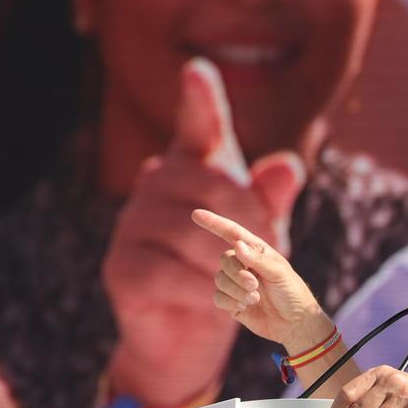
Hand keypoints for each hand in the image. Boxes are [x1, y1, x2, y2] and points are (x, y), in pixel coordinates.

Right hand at [102, 58, 305, 407]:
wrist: (194, 337)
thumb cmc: (236, 270)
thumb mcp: (266, 235)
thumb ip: (274, 202)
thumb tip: (287, 165)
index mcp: (195, 167)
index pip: (199, 126)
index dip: (200, 100)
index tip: (198, 71)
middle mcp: (157, 184)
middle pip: (217, 185)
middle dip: (256, 224)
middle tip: (270, 257)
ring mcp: (131, 224)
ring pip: (196, 234)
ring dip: (235, 265)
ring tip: (246, 283)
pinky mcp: (119, 267)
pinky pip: (172, 274)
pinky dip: (208, 293)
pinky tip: (217, 302)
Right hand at [193, 208, 327, 349]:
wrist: (294, 323)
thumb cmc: (292, 293)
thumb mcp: (280, 273)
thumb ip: (258, 260)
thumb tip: (237, 245)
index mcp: (257, 251)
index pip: (232, 233)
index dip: (214, 223)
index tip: (196, 214)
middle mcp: (244, 264)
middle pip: (224, 260)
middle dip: (237, 273)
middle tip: (255, 285)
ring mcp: (236, 283)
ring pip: (219, 280)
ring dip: (236, 290)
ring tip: (254, 298)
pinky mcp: (231, 302)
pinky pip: (217, 297)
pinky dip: (230, 302)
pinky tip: (246, 306)